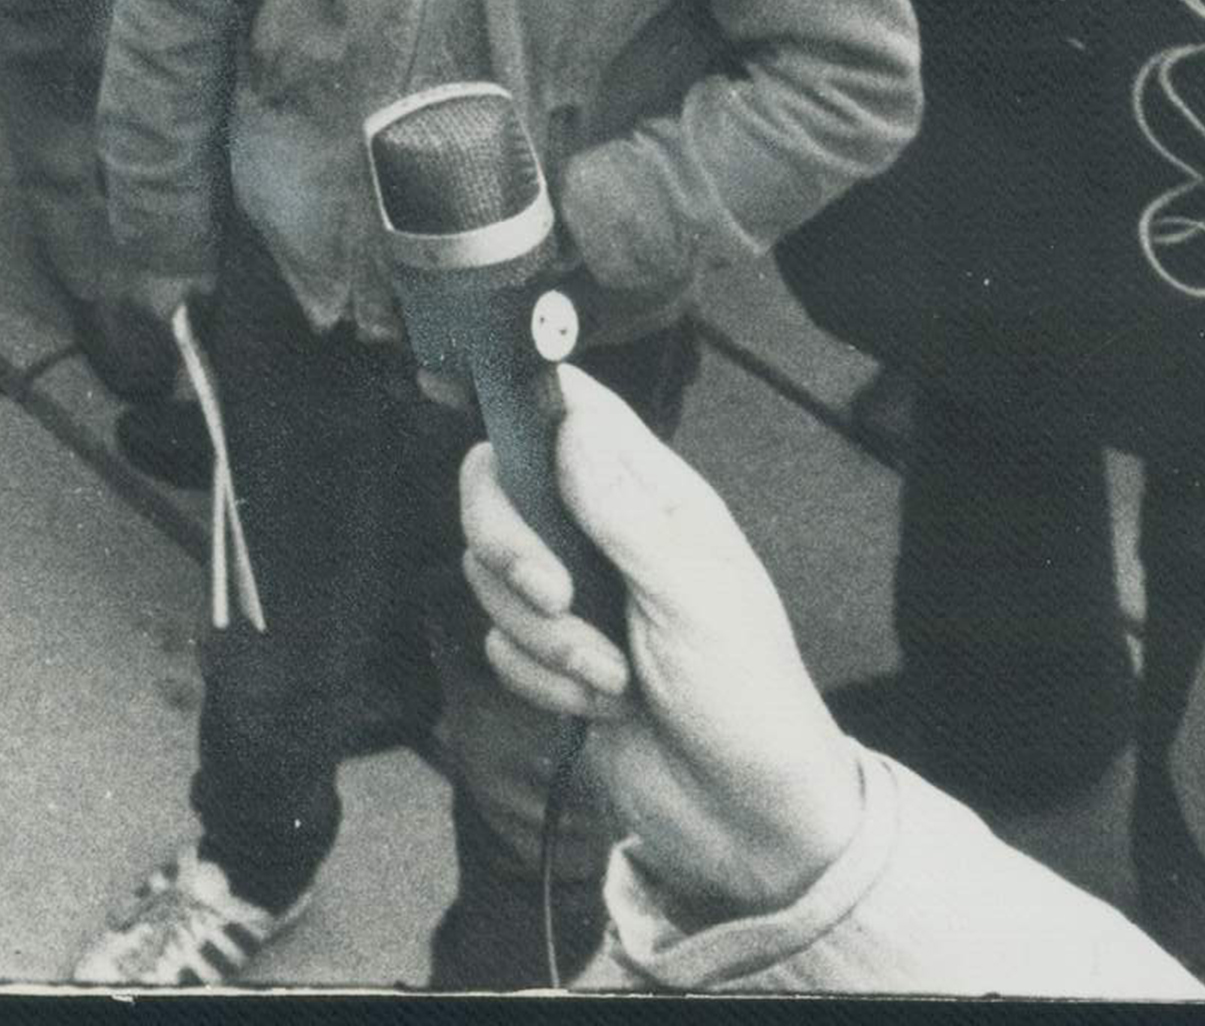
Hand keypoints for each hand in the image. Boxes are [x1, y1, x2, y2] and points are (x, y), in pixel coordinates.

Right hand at [461, 365, 862, 929]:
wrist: (745, 821)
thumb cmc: (750, 702)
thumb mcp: (694, 598)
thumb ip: (626, 511)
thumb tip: (574, 424)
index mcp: (656, 500)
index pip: (574, 412)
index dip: (517, 391)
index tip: (453, 383)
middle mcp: (607, 537)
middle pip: (501, 489)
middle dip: (509, 546)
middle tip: (554, 594)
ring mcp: (578, 597)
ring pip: (491, 574)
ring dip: (544, 637)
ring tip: (611, 676)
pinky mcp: (554, 658)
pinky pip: (499, 644)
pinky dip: (543, 681)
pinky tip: (603, 706)